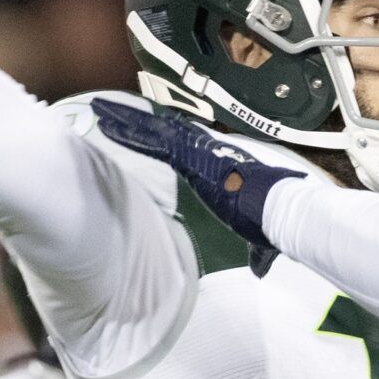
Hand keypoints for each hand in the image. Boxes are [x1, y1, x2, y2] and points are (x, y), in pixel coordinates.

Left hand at [89, 98, 302, 248]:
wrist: (280, 209)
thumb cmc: (273, 221)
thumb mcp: (259, 237)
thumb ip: (256, 252)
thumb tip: (260, 270)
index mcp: (218, 166)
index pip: (184, 146)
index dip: (161, 136)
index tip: (144, 128)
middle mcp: (206, 152)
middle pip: (164, 130)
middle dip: (134, 119)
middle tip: (107, 109)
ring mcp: (198, 152)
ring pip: (154, 130)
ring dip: (125, 120)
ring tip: (98, 109)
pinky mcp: (191, 159)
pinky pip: (154, 143)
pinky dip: (130, 134)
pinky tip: (108, 126)